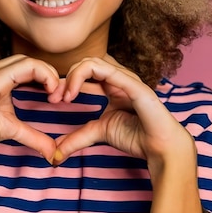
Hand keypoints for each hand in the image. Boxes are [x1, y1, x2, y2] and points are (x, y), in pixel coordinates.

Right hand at [0, 54, 60, 161]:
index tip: (60, 99)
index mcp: (4, 77)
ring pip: (30, 61)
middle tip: (62, 96)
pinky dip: (41, 75)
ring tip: (56, 93)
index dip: (50, 79)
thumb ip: (33, 137)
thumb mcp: (12, 130)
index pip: (33, 68)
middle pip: (34, 61)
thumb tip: (52, 151)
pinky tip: (49, 91)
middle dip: (53, 76)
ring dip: (49, 74)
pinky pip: (22, 69)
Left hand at [50, 55, 203, 212]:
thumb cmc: (136, 136)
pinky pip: (106, 70)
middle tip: (54, 98)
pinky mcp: (133, 84)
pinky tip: (73, 94)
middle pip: (85, 63)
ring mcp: (126, 79)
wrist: (159, 147)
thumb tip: (56, 151)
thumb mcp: (99, 133)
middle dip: (65, 78)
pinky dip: (83, 77)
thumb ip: (78, 137)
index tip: (52, 100)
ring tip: (64, 96)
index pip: (84, 72)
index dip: (65, 82)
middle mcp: (118, 78)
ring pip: (92, 61)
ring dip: (72, 76)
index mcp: (111, 85)